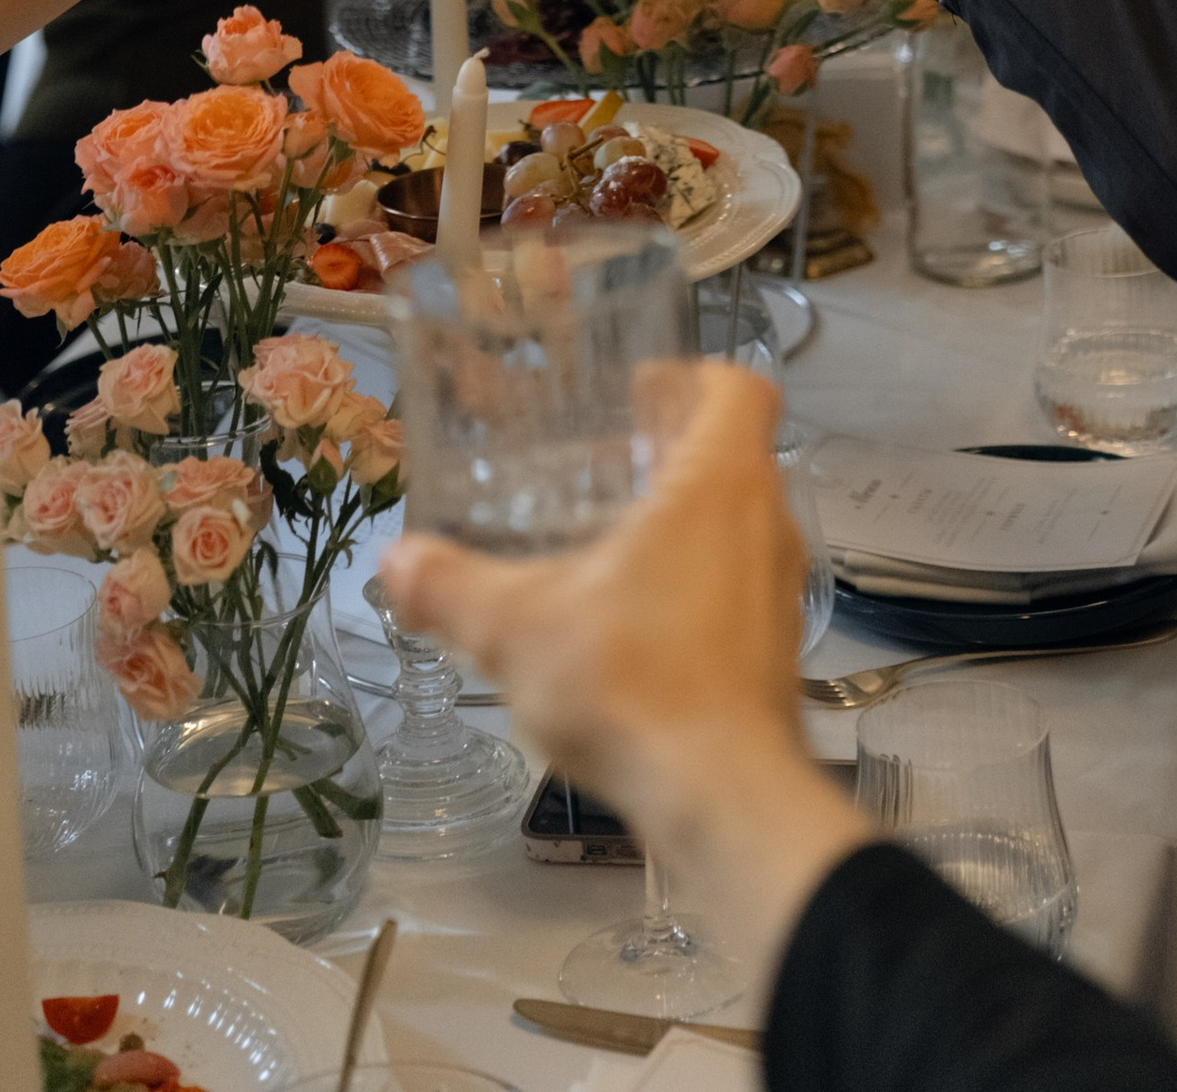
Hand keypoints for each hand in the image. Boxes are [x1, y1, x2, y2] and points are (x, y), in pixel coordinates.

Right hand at [379, 368, 864, 970]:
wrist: (723, 800)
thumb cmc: (631, 682)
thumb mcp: (516, 629)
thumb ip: (450, 589)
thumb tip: (395, 560)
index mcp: (720, 482)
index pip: (737, 388)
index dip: (691, 377)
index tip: (638, 392)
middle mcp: (767, 523)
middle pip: (735, 456)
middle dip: (672, 453)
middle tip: (603, 468)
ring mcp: (781, 594)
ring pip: (739, 528)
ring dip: (686, 526)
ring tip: (609, 549)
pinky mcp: (780, 658)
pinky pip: (740, 593)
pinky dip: (697, 591)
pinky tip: (635, 632)